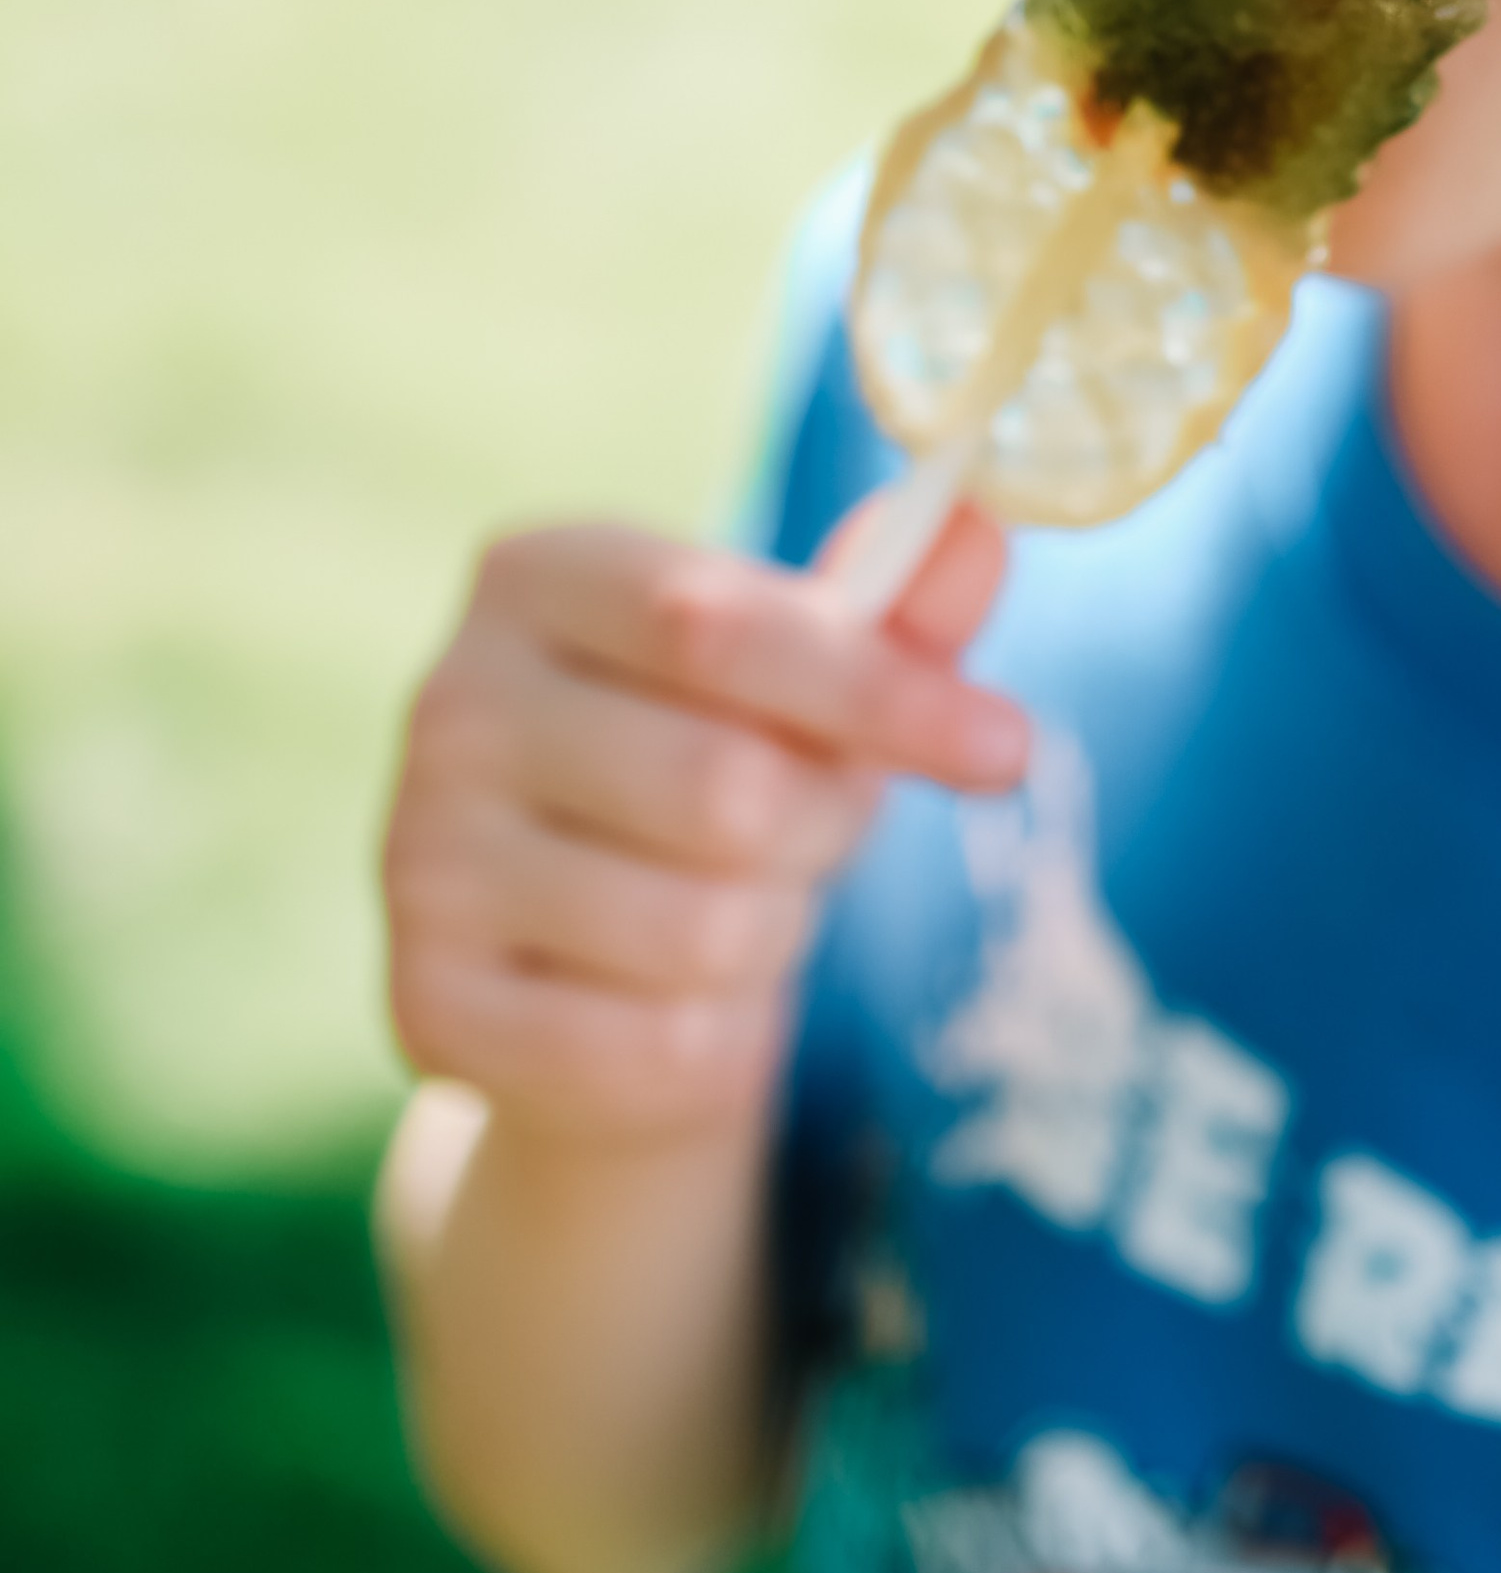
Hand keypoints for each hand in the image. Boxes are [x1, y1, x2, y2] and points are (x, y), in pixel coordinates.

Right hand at [384, 493, 1027, 1137]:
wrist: (589, 983)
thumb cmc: (713, 789)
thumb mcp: (806, 688)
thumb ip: (890, 617)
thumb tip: (980, 526)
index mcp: (537, 578)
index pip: (718, 625)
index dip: (878, 691)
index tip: (1009, 748)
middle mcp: (452, 704)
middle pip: (725, 789)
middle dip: (817, 832)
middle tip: (803, 836)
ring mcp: (420, 858)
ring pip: (702, 932)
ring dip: (767, 942)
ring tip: (727, 915)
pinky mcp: (430, 1003)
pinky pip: (658, 1046)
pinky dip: (714, 1043)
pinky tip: (671, 1006)